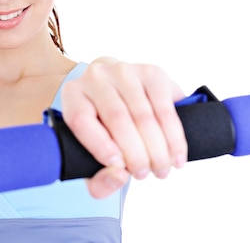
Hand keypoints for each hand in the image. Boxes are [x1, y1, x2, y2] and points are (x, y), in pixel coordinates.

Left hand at [60, 57, 187, 198]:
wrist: (119, 97)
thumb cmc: (103, 131)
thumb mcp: (92, 158)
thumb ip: (99, 180)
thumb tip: (119, 175)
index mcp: (73, 95)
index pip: (81, 120)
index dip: (100, 147)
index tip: (120, 169)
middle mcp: (95, 77)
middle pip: (117, 118)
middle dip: (136, 154)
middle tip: (145, 175)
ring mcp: (124, 71)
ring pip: (143, 115)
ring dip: (158, 148)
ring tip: (162, 169)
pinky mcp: (151, 72)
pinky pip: (165, 106)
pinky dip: (174, 135)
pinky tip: (176, 155)